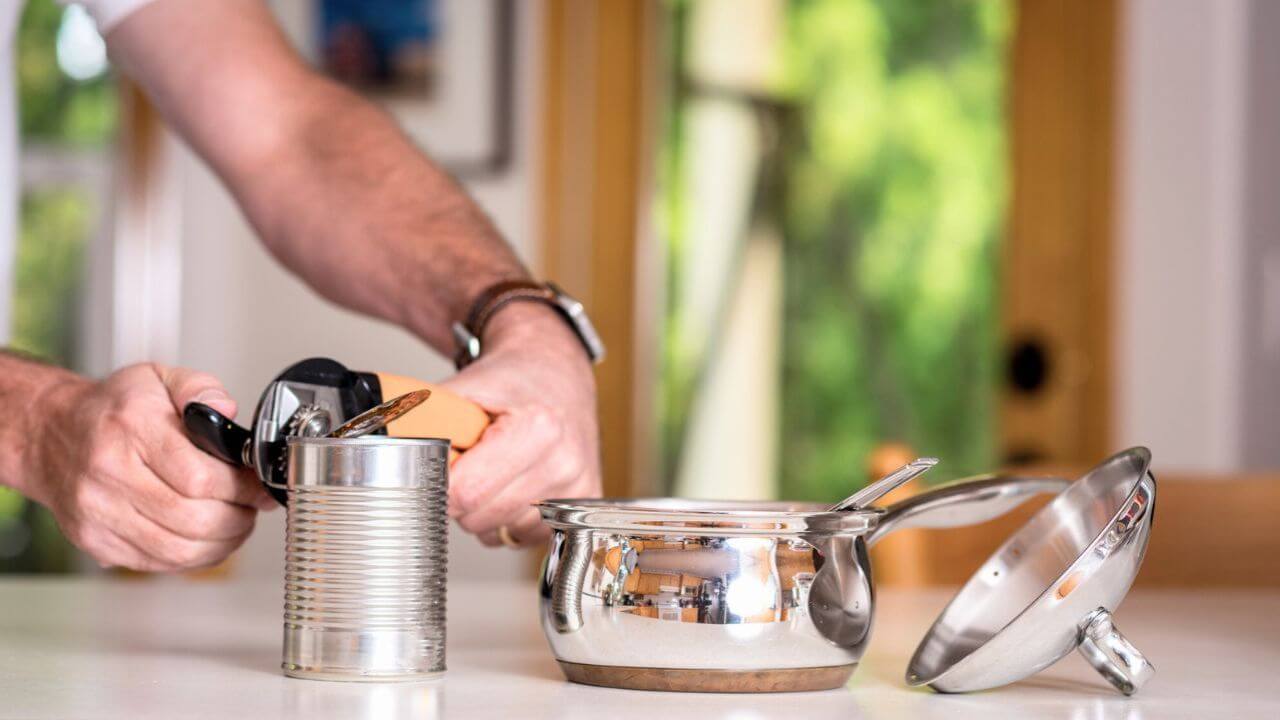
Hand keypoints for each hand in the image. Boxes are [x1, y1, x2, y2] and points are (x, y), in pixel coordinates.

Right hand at [21, 363, 274, 571]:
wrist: (52, 433)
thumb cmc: (113, 408)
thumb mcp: (159, 378)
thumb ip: (201, 388)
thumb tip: (228, 411)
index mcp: (131, 429)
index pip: (201, 477)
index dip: (242, 488)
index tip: (258, 486)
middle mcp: (109, 474)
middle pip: (193, 519)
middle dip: (238, 518)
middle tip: (251, 507)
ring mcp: (98, 513)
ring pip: (178, 549)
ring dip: (221, 543)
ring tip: (235, 524)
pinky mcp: (94, 541)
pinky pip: (157, 563)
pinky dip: (193, 557)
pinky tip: (206, 539)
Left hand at [443, 304, 600, 546]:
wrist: (557, 372)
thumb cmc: (512, 380)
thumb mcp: (464, 387)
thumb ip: (423, 419)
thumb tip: (372, 440)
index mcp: (538, 429)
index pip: (465, 492)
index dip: (438, 483)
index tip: (435, 467)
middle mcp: (564, 464)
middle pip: (479, 517)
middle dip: (459, 498)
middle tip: (466, 464)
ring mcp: (577, 490)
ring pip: (499, 533)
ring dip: (484, 510)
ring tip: (493, 472)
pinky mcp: (582, 507)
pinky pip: (521, 538)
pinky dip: (507, 518)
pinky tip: (513, 485)